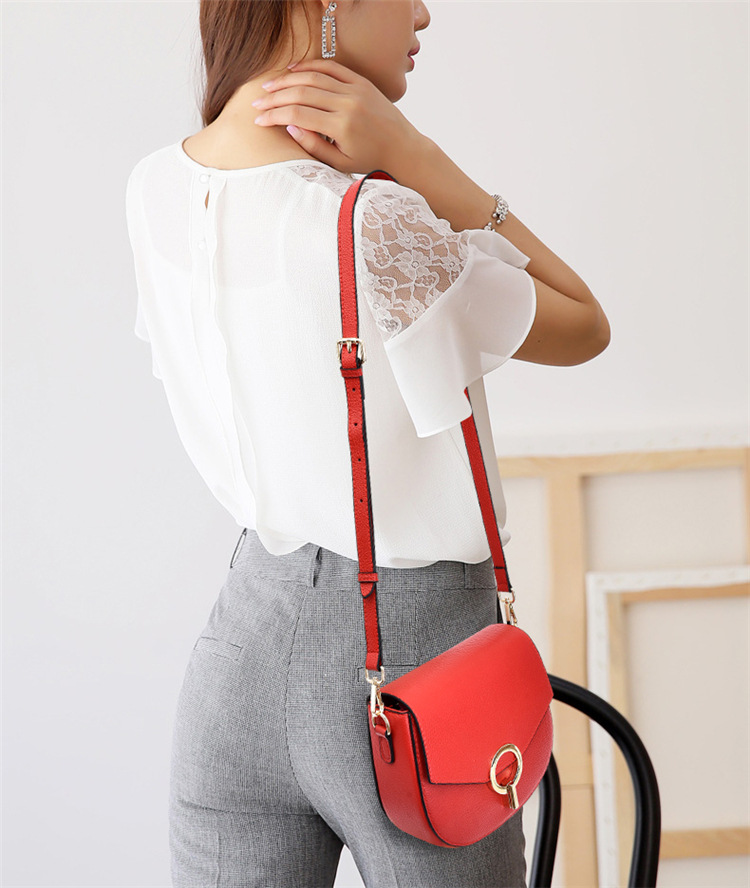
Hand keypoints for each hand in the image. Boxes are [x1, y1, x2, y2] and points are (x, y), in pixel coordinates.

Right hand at [252, 58, 425, 175]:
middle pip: (302, 92)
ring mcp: (356, 90)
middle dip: (275, 97)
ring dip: (288, 80)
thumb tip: (290, 127)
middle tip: (258, 102)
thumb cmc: (371, 161)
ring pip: (314, 76)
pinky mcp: (361, 82)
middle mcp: (348, 104)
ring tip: (269, 86)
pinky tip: (294, 70)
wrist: (403, 149)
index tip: (259, 119)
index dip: (275, 115)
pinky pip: (332, 68)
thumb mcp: (341, 163)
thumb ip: (314, 146)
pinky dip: (311, 66)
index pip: (298, 114)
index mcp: (341, 126)